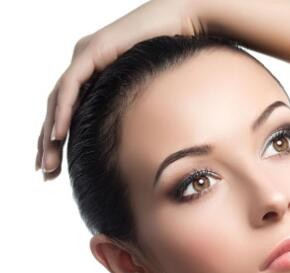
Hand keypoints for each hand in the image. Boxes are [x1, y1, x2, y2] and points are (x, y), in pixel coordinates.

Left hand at [36, 0, 203, 176]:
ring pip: (57, 101)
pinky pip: (70, 87)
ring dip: (49, 135)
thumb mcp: (146, 91)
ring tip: (46, 163)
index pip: (67, 111)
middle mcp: (83, 65)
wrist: (182, 21)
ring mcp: (84, 57)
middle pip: (56, 110)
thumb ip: (134, 109)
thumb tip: (143, 142)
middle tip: (45, 172)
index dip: (57, 139)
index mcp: (94, 76)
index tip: (55, 167)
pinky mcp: (91, 52)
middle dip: (47, 144)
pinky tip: (58, 135)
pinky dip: (63, 112)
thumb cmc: (173, 56)